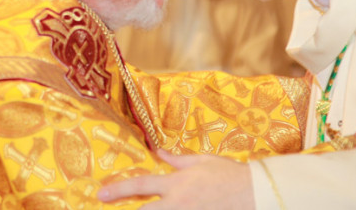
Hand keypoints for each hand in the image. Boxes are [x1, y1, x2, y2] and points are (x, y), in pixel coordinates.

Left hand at [98, 150, 250, 208]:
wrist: (255, 193)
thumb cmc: (229, 174)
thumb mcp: (202, 161)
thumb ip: (177, 159)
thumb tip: (158, 151)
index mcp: (177, 183)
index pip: (141, 185)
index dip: (118, 190)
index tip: (101, 194)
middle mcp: (178, 203)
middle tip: (113, 204)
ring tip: (145, 208)